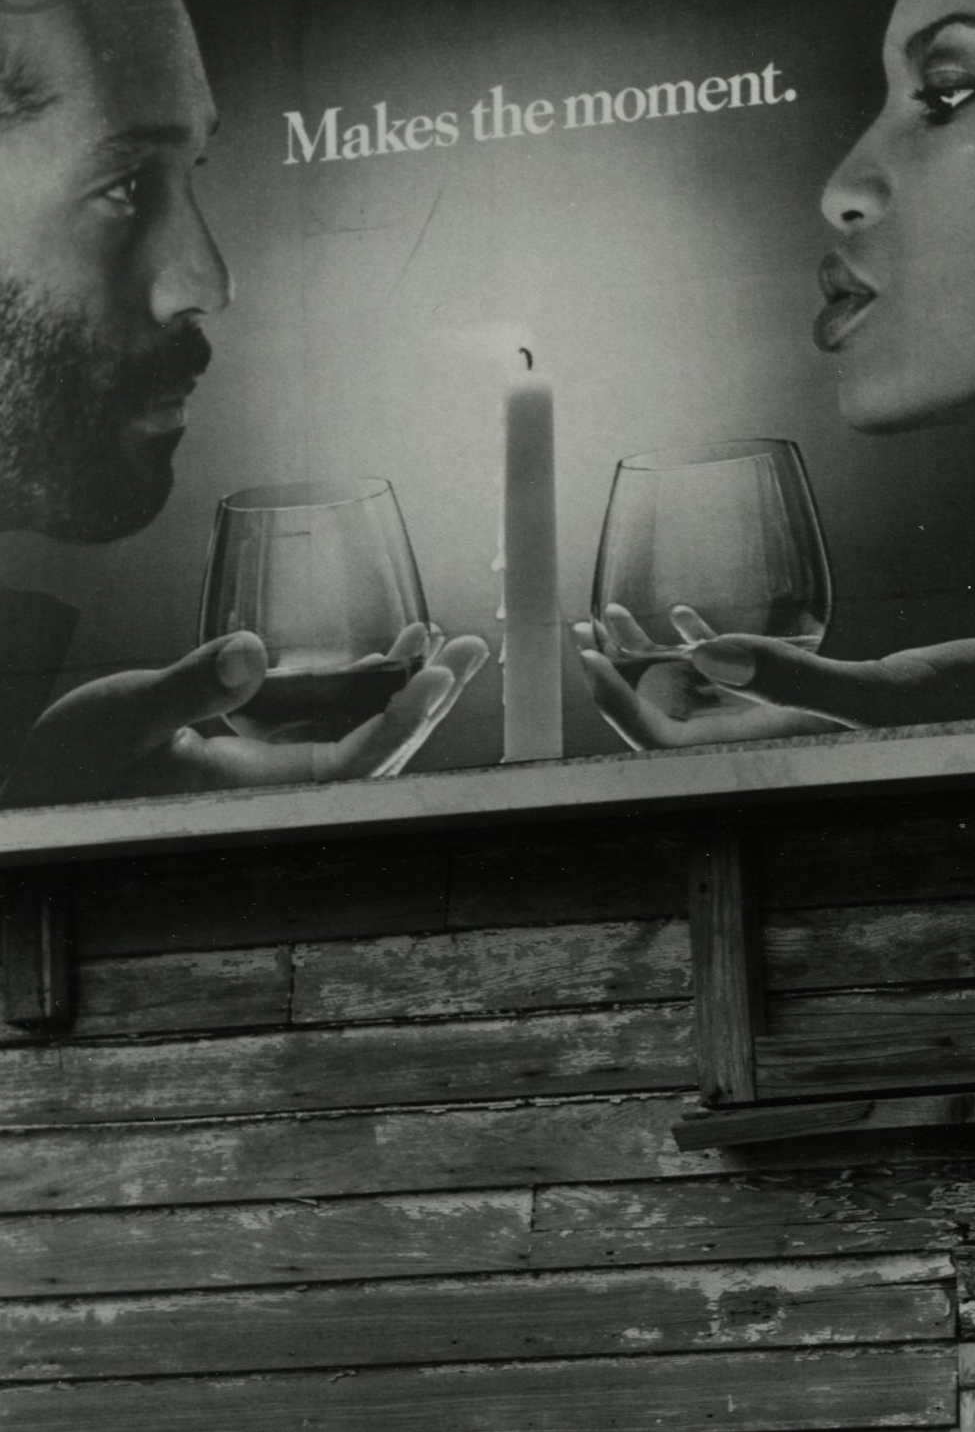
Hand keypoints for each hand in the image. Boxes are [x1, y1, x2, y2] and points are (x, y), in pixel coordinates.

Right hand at [0, 623, 488, 805]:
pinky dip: (357, 693)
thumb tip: (248, 650)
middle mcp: (281, 789)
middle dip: (428, 695)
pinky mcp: (260, 758)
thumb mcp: (127, 715)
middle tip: (474, 648)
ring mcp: (275, 775)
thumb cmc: (77, 760)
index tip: (439, 676)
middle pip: (379, 748)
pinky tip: (379, 658)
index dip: (403, 717)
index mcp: (261, 792)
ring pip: (359, 736)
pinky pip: (327, 729)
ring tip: (437, 639)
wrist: (43, 786)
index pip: (358, 759)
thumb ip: (191, 687)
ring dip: (399, 690)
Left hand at [576, 603, 974, 750]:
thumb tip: (706, 654)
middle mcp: (777, 745)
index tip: (588, 655)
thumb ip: (794, 678)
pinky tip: (688, 619)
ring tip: (620, 617)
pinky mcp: (813, 705)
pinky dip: (709, 651)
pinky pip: (739, 685)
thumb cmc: (966, 710)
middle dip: (621, 676)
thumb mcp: (881, 691)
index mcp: (782, 753)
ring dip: (654, 659)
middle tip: (588, 630)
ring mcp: (792, 726)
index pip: (667, 745)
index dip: (617, 704)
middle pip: (669, 723)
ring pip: (698, 701)